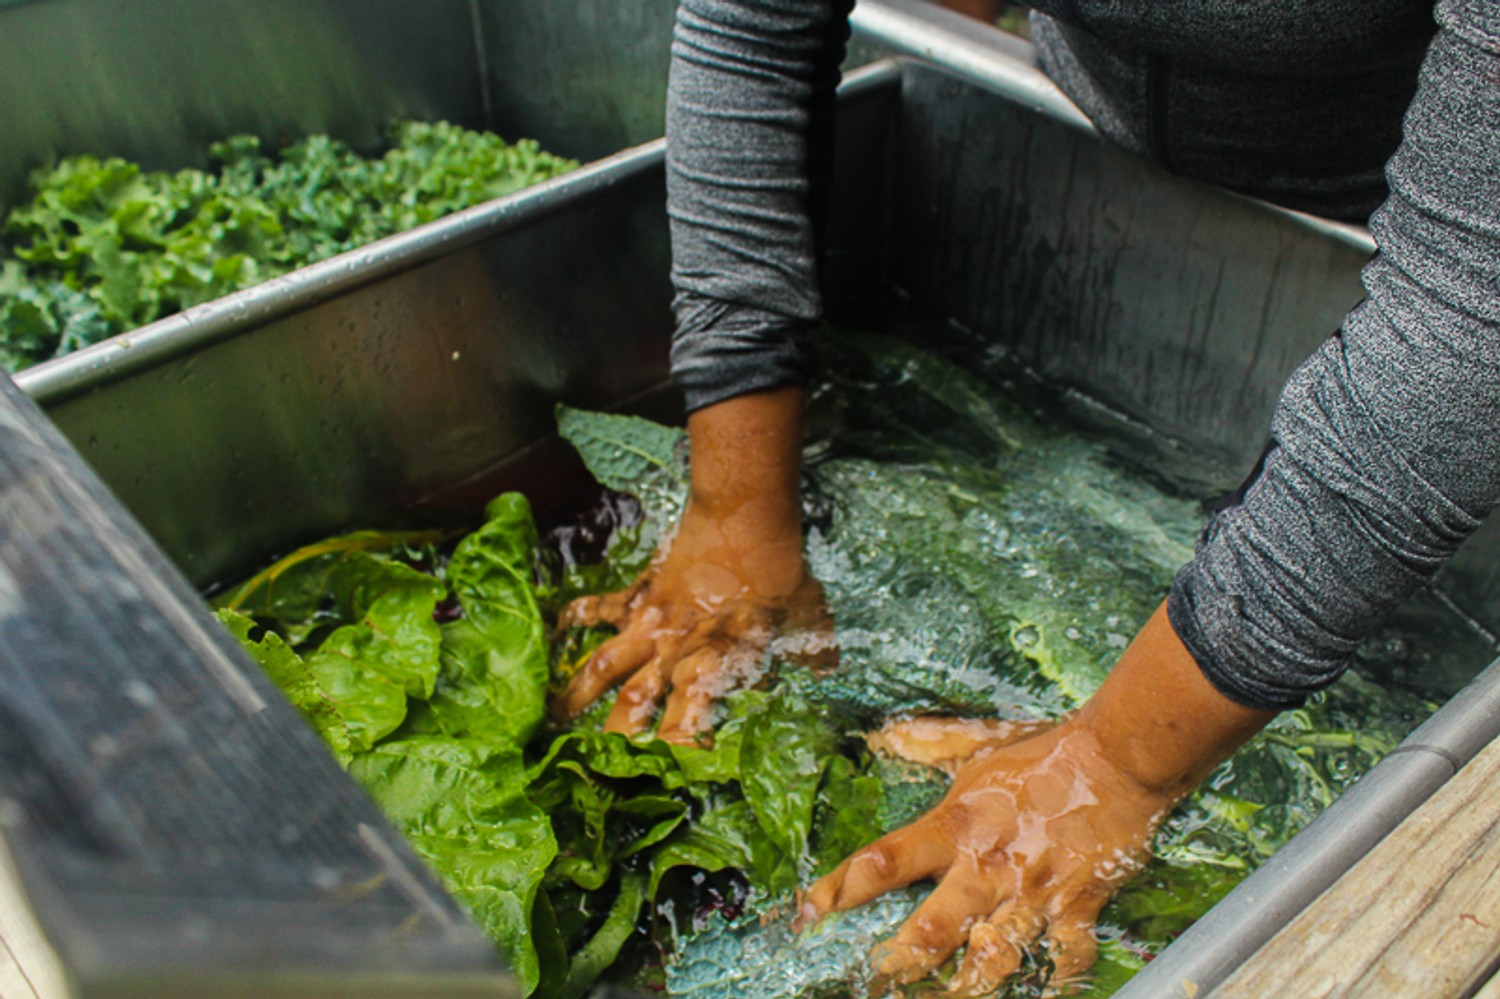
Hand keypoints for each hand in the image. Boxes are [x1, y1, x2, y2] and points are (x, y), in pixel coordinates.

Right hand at [555, 498, 831, 742]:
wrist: (744, 518)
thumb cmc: (779, 572)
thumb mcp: (809, 620)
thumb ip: (814, 654)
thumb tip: (828, 672)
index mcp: (714, 668)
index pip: (690, 724)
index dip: (676, 755)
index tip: (668, 779)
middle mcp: (674, 654)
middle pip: (633, 707)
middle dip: (613, 740)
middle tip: (593, 768)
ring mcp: (650, 624)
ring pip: (603, 667)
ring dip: (578, 694)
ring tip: (553, 719)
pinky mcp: (639, 594)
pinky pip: (600, 608)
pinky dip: (575, 617)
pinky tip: (554, 630)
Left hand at [798, 716, 1170, 995]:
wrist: (1115, 758)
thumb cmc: (1041, 753)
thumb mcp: (975, 747)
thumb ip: (926, 745)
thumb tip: (883, 735)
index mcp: (955, 827)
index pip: (884, 861)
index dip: (841, 889)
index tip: (807, 914)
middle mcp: (986, 867)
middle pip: (931, 930)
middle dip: (897, 964)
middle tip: (872, 982)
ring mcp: (1032, 894)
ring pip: (991, 959)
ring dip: (963, 991)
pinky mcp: (1077, 908)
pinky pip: (1064, 960)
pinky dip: (1052, 986)